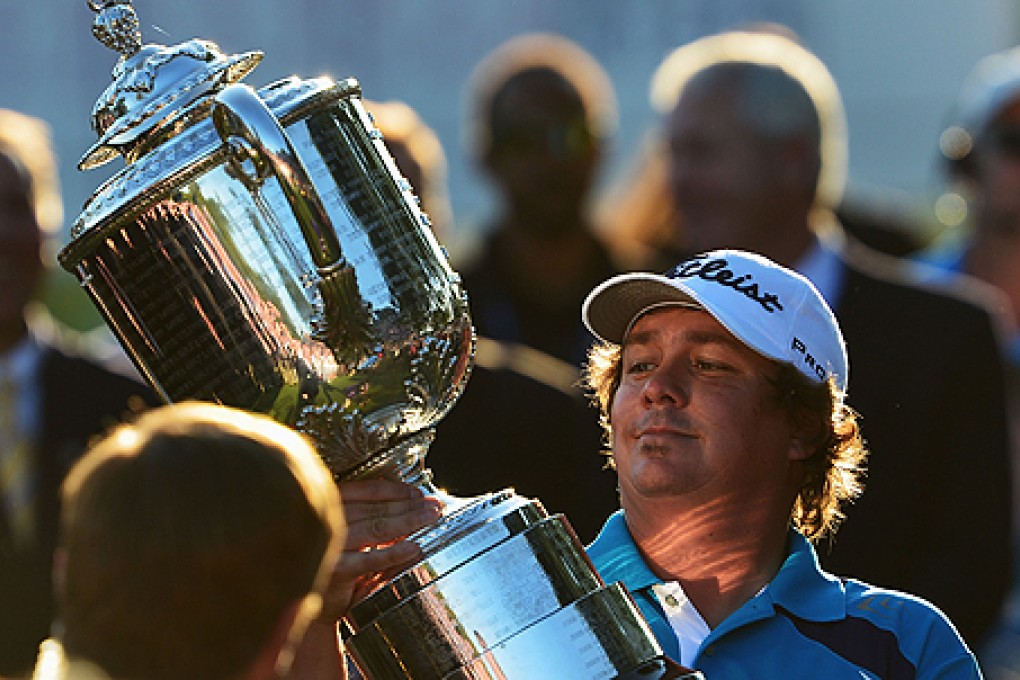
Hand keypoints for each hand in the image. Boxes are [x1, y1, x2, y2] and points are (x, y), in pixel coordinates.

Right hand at [321, 479, 441, 620]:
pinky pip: (371, 559)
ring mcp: (330, 546)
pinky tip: (415, 548)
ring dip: (408, 521)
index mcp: (326, 504)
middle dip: (408, 505)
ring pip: (376, 528)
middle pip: (375, 508)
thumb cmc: (330, 563)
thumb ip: (367, 517)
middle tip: (433, 505)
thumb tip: (405, 505)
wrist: (309, 601)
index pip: (364, 490)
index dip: (394, 490)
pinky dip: (395, 552)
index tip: (417, 492)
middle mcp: (325, 521)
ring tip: (430, 518)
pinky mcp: (336, 570)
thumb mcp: (345, 534)